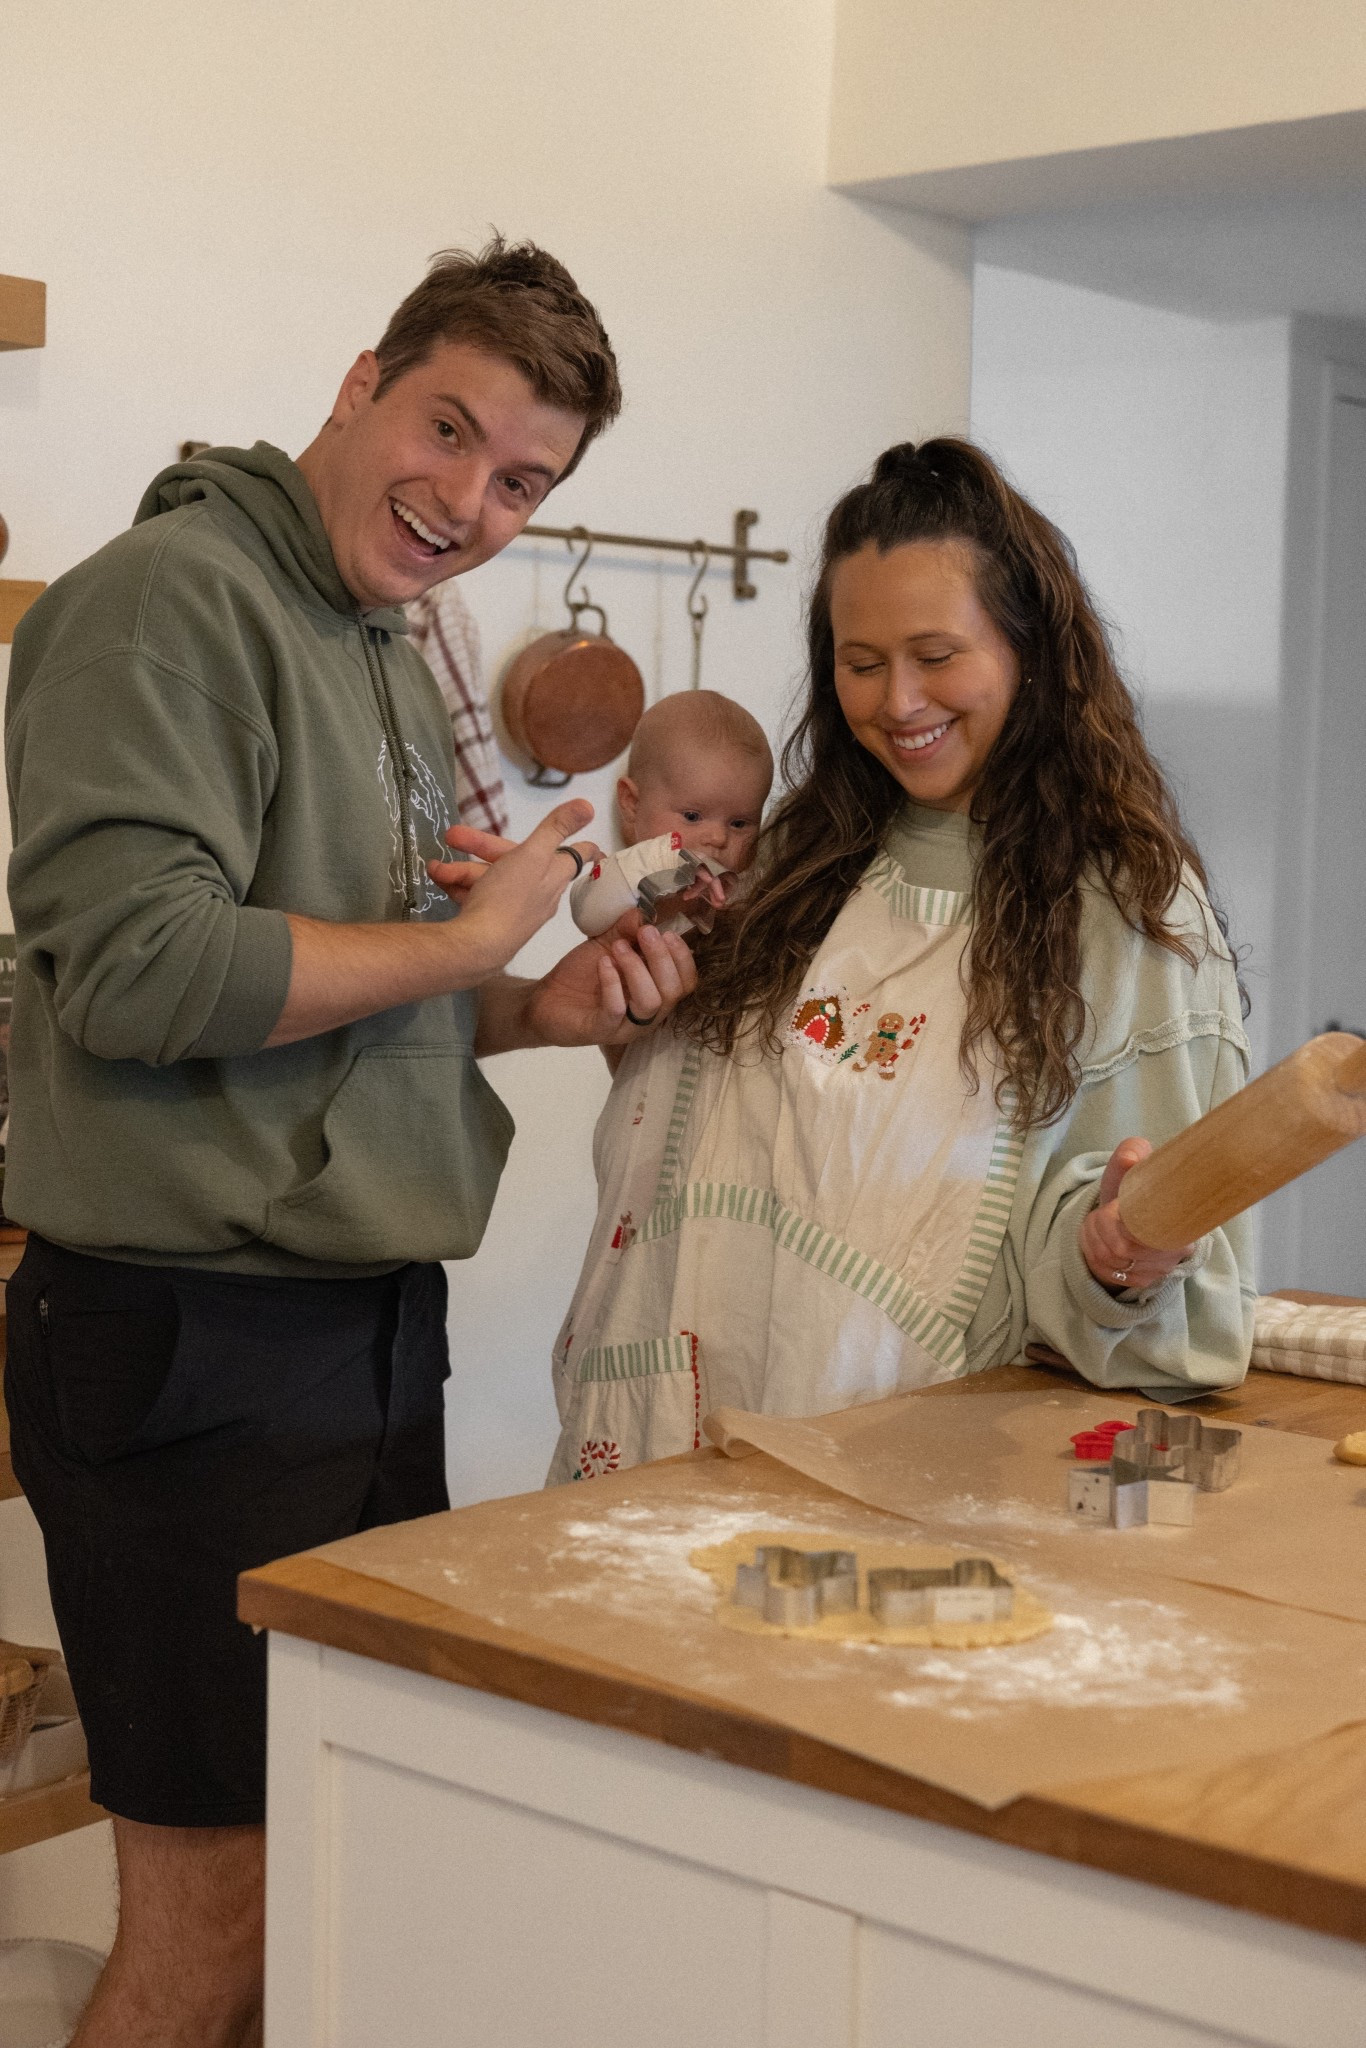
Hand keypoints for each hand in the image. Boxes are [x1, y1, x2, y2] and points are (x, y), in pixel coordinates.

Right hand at [425, 803, 600, 978]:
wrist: (477, 947)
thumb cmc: (508, 898)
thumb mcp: (532, 854)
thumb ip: (556, 828)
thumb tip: (589, 806)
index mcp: (553, 875)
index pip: (576, 857)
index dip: (583, 847)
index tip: (594, 846)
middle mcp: (539, 893)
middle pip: (515, 859)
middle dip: (481, 846)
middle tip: (452, 836)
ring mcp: (514, 908)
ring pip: (490, 878)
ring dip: (461, 868)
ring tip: (437, 868)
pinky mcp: (493, 922)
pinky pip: (477, 896)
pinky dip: (458, 886)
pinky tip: (438, 879)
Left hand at [523, 910, 697, 1047]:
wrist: (545, 998)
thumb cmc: (583, 974)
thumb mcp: (607, 945)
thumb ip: (626, 929)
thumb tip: (643, 910)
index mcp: (657, 992)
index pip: (687, 982)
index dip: (683, 957)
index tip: (667, 932)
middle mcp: (649, 1014)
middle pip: (674, 991)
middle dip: (662, 958)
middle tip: (645, 933)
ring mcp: (626, 1026)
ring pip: (651, 1003)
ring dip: (638, 969)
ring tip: (619, 947)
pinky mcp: (601, 1031)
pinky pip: (616, 1011)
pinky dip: (611, 983)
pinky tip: (602, 964)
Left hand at [1079, 1138, 1194, 1293]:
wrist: (1129, 1211)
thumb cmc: (1134, 1185)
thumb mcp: (1133, 1161)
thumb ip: (1132, 1152)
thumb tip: (1129, 1160)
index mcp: (1183, 1219)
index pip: (1147, 1233)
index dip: (1118, 1222)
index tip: (1112, 1207)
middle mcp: (1178, 1250)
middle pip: (1123, 1249)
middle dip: (1098, 1228)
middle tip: (1096, 1214)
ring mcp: (1160, 1269)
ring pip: (1112, 1262)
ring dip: (1092, 1240)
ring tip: (1092, 1224)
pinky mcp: (1143, 1280)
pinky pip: (1108, 1274)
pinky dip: (1092, 1254)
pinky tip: (1094, 1240)